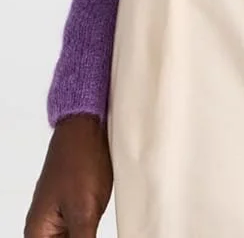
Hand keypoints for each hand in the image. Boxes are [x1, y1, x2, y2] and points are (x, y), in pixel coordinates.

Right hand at [24, 114, 112, 236]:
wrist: (86, 125)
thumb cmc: (81, 160)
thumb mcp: (85, 212)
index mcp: (38, 233)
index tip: (87, 236)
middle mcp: (43, 229)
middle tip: (92, 228)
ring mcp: (58, 218)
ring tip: (94, 224)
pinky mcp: (72, 209)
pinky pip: (77, 234)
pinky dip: (87, 235)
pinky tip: (96, 227)